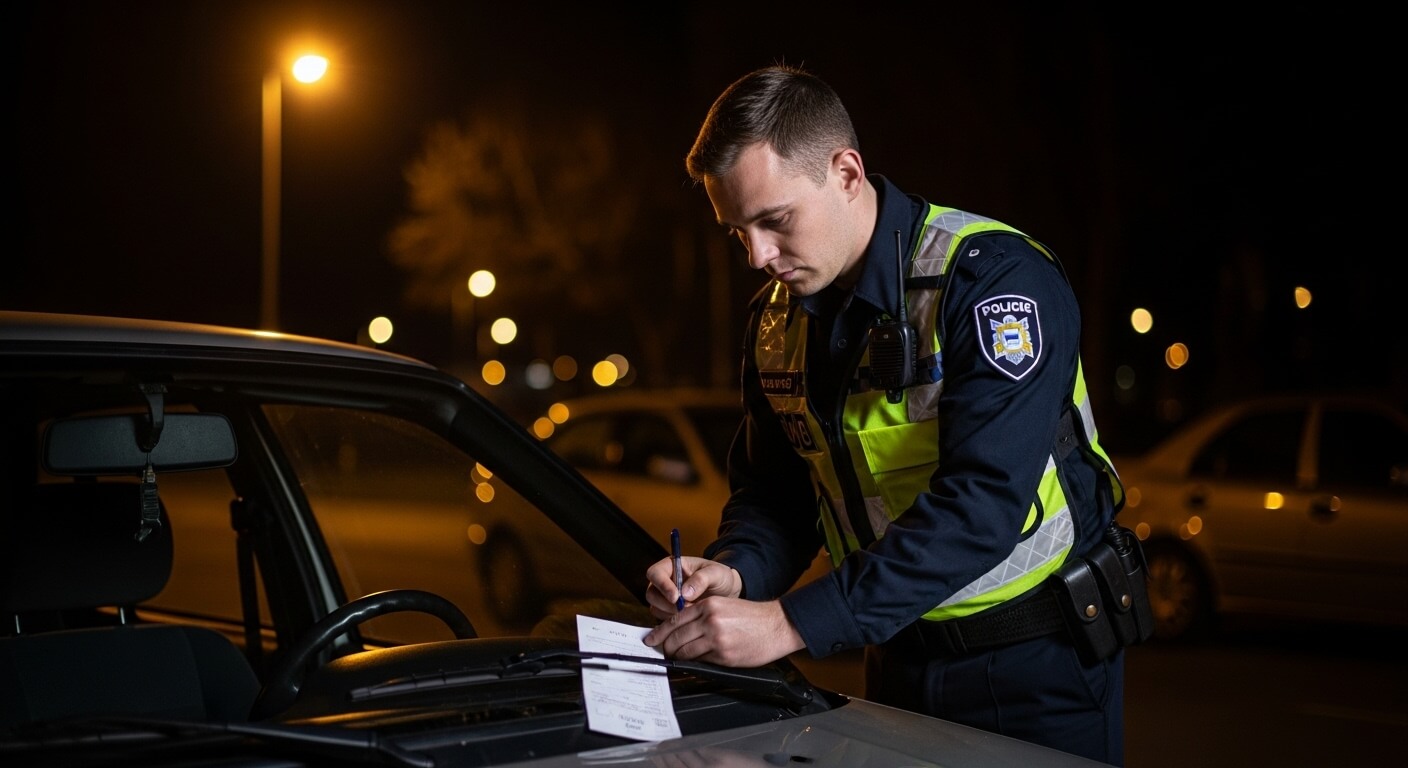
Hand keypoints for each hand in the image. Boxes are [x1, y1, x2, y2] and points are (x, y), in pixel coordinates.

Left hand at [643, 594, 803, 667]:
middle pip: (676, 637)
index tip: (651, 639)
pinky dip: (694, 663)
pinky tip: (695, 662)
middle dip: (666, 647)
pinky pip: (701, 662)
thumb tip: (680, 632)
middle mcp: (710, 620)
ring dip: (678, 657)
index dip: (659, 632)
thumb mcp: (723, 607)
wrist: (776, 625)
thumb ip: (701, 616)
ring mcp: (716, 639)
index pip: (674, 620)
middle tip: (663, 652)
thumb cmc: (751, 617)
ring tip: (677, 659)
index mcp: (708, 605)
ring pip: (685, 652)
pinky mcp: (724, 655)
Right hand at [644, 555, 739, 617]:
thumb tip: (684, 593)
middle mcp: (664, 581)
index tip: (676, 597)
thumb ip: (701, 579)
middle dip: (667, 604)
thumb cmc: (719, 577)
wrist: (726, 592)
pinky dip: (675, 622)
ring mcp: (664, 598)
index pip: (655, 574)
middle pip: (651, 594)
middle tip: (686, 608)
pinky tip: (690, 618)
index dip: (662, 586)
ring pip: (656, 608)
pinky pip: (663, 619)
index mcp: (671, 566)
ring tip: (692, 611)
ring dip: (671, 614)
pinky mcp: (668, 612)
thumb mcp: (715, 573)